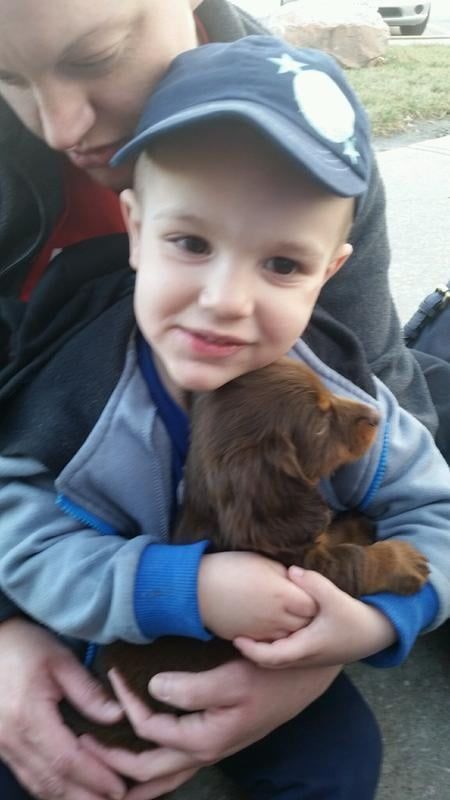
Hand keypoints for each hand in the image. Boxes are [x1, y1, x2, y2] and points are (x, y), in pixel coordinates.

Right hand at [0, 617, 125, 799]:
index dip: (94, 777)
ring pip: (38, 786)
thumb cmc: (24, 646)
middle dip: (85, 799)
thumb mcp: (60, 659)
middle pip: (51, 782)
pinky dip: (51, 790)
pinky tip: (71, 793)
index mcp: (29, 716)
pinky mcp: (2, 747)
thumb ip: (88, 691)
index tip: (120, 787)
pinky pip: (28, 777)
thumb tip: (118, 716)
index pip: (67, 759)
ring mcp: (3, 747)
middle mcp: (12, 739)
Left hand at [81, 657, 339, 799]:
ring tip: (103, 774)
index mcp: (206, 739)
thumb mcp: (232, 678)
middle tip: (81, 743)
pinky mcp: (217, 739)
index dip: (124, 703)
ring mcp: (212, 748)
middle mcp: (205, 751)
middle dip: (111, 762)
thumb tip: (152, 690)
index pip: (148, 727)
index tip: (111, 673)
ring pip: (163, 777)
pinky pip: (177, 765)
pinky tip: (144, 764)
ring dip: (131, 777)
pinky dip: (154, 770)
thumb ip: (191, 689)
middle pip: (148, 770)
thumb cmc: (271, 675)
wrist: (305, 675)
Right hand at [198, 552, 315, 639]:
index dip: (314, 598)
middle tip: (303, 604)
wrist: (198, 588)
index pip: (313, 605)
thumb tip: (297, 584)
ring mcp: (264, 632)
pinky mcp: (251, 640)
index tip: (310, 592)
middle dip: (307, 615)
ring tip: (289, 614)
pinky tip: (272, 623)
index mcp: (283, 595)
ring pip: (290, 637)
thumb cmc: (230, 568)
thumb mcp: (263, 562)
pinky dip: (276, 636)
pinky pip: (272, 643)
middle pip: (306, 624)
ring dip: (293, 628)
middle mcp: (278, 618)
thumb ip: (285, 576)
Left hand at [234, 567, 396, 667]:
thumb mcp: (335, 598)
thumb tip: (291, 571)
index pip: (270, 657)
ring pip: (278, 660)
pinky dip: (273, 647)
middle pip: (269, 662)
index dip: (250, 649)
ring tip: (247, 631)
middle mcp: (305, 658)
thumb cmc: (355, 618)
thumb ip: (312, 583)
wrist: (377, 634)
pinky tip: (269, 630)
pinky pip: (287, 654)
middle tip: (234, 634)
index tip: (235, 637)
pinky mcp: (313, 653)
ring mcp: (309, 659)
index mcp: (306, 648)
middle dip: (251, 651)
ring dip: (262, 650)